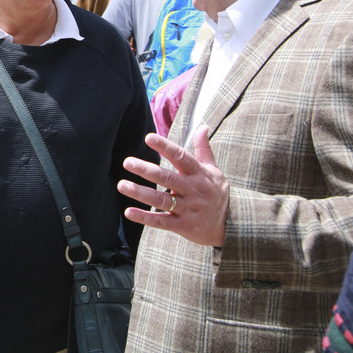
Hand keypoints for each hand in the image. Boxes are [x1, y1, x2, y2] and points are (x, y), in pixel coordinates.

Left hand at [116, 127, 229, 245]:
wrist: (231, 225)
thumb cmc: (216, 192)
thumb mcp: (214, 170)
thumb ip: (204, 149)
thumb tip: (203, 126)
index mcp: (199, 174)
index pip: (181, 157)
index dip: (165, 147)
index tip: (148, 137)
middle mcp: (193, 190)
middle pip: (167, 178)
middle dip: (146, 170)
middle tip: (127, 162)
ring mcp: (188, 209)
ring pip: (161, 200)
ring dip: (140, 193)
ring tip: (121, 185)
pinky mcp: (183, 225)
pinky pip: (161, 222)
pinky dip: (145, 217)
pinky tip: (128, 212)